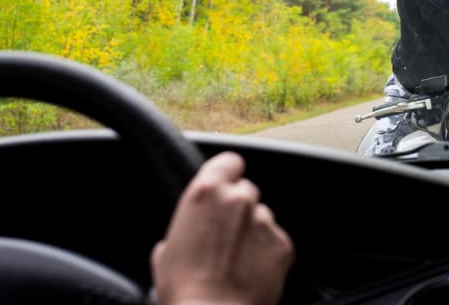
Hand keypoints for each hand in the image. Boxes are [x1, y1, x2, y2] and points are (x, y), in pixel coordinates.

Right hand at [150, 152, 293, 304]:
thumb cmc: (185, 288)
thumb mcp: (167, 249)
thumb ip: (185, 226)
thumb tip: (189, 233)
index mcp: (206, 192)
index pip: (229, 160)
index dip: (228, 173)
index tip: (226, 183)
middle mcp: (238, 199)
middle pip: (246, 190)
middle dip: (239, 207)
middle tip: (226, 233)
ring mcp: (263, 220)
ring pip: (262, 216)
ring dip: (253, 231)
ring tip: (237, 258)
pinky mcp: (282, 243)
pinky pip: (275, 239)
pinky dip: (267, 252)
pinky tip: (251, 270)